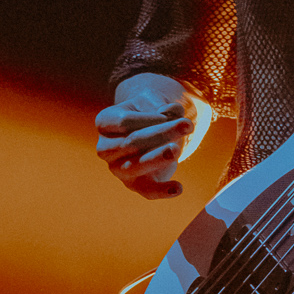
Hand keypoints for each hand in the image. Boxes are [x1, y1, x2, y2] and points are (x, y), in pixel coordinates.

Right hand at [96, 72, 198, 198]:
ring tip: (177, 149)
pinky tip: (178, 188)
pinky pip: (147, 191)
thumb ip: (164, 105)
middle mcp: (106, 148)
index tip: (175, 113)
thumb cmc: (151, 113)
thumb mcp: (157, 102)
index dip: (151, 118)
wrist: (153, 132)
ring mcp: (118, 169)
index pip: (124, 122)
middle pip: (131, 143)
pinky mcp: (136, 185)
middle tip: (187, 125)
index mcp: (105, 122)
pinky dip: (162, 191)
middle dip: (161, 134)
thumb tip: (172, 111)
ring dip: (158, 158)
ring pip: (135, 166)